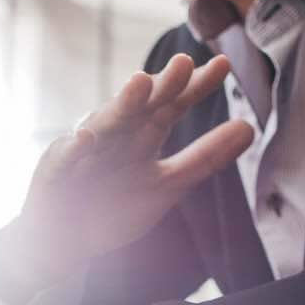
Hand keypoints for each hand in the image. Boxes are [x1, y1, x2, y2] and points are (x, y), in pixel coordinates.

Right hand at [0, 53, 255, 293]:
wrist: (63, 241)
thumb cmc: (112, 207)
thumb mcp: (167, 185)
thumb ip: (203, 158)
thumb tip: (249, 127)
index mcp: (141, 136)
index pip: (172, 106)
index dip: (195, 88)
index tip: (223, 65)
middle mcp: (114, 135)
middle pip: (141, 107)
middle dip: (161, 86)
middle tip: (184, 63)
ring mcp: (84, 151)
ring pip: (104, 124)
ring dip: (121, 105)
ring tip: (139, 84)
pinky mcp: (55, 173)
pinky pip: (66, 160)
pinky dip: (74, 149)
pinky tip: (85, 138)